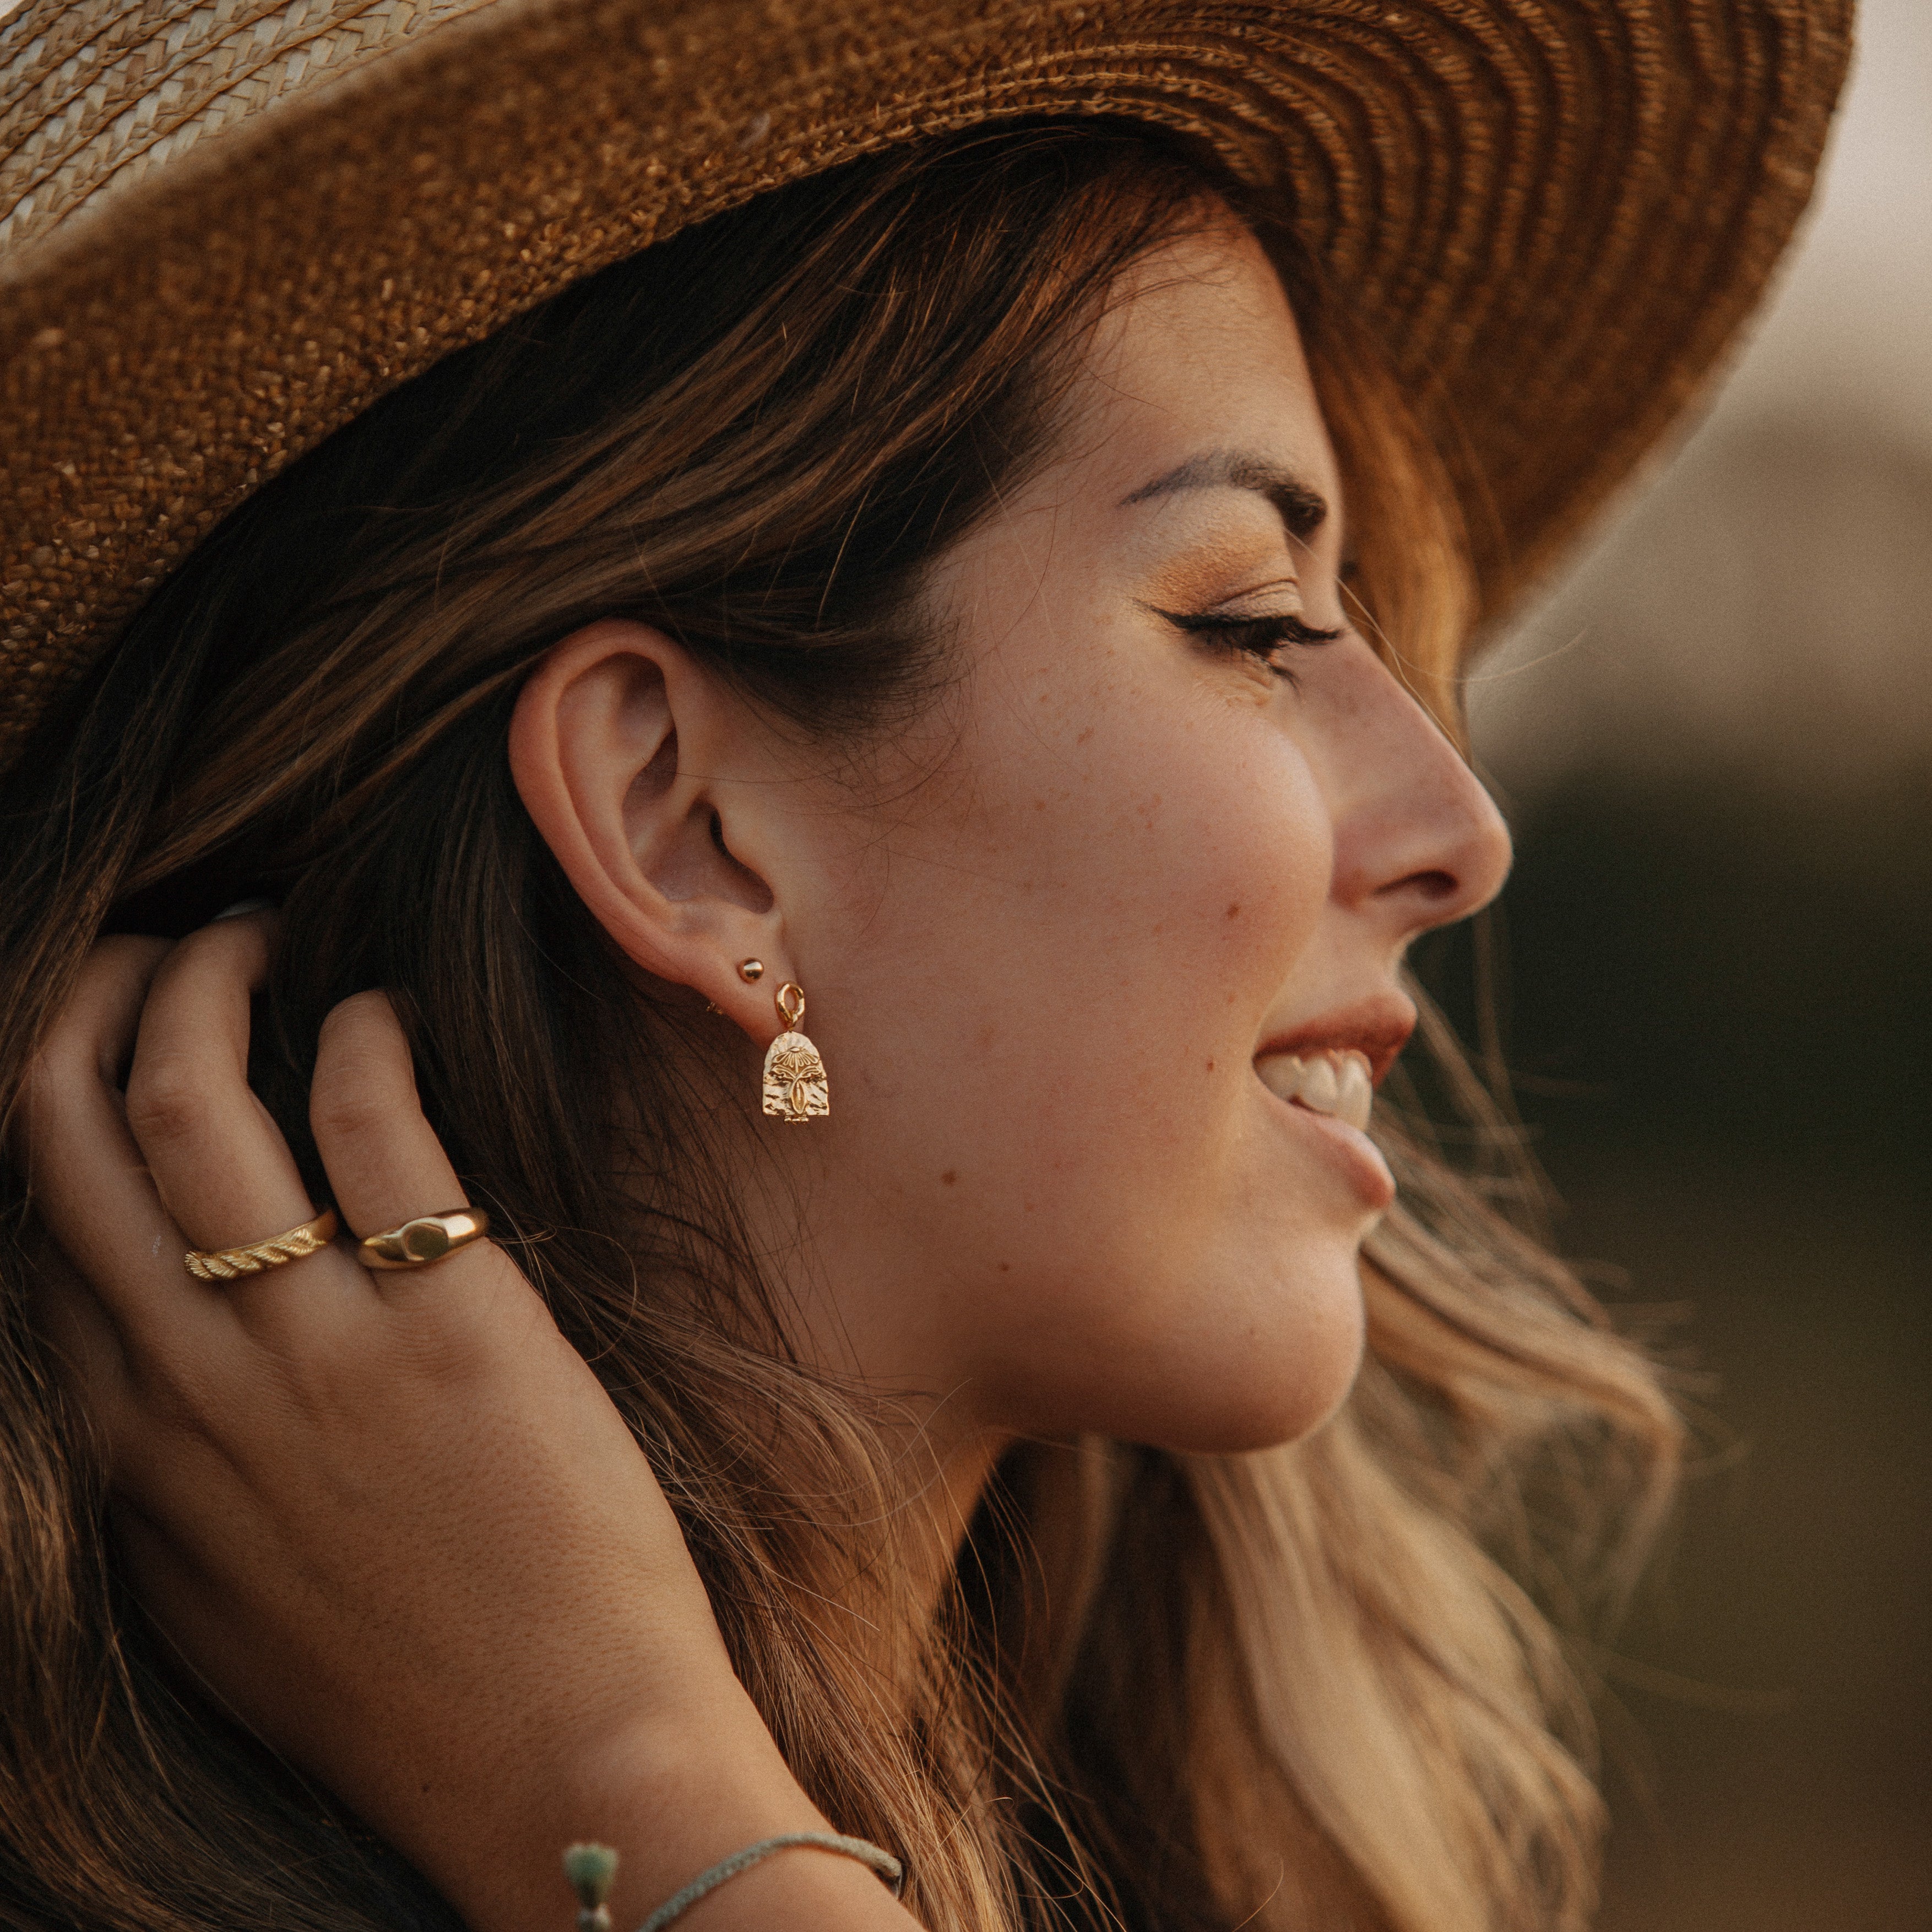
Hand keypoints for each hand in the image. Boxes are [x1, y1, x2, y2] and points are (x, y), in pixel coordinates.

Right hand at [16, 918, 906, 1930]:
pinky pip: (370, 1121)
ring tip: (260, 933)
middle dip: (99, 999)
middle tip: (166, 943)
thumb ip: (162, 1465)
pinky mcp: (450, 1320)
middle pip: (69, 1126)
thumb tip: (147, 1339)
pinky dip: (363, 1034)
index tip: (114, 1027)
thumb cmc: (403, 1676)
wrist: (555, 1756)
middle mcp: (182, 1381)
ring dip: (209, 979)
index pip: (32, 1209)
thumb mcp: (217, 1588)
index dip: (59, 1085)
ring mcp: (309, 1348)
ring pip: (189, 1098)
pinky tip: (385, 1013)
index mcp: (116, 1443)